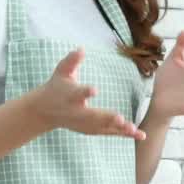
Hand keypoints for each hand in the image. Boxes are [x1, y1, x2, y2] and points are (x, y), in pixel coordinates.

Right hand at [27, 49, 144, 138]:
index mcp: (70, 96)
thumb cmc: (56, 87)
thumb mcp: (61, 72)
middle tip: (120, 119)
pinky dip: (123, 134)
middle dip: (107, 118)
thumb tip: (81, 49)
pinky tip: (140, 134)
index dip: (86, 92)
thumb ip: (71, 61)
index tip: (94, 90)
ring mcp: (84, 124)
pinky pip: (109, 132)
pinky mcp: (91, 130)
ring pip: (103, 128)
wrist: (43, 111)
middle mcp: (77, 112)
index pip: (78, 93)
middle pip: (92, 116)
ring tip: (135, 130)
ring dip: (119, 129)